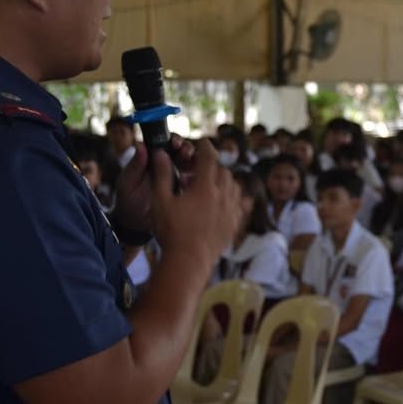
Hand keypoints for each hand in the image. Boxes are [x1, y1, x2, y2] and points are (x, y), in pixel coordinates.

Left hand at [116, 137, 194, 236]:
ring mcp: (178, 179)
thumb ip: (134, 165)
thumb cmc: (128, 202)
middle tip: (186, 154)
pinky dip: (198, 179)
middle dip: (187, 148)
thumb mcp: (127, 183)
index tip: (175, 143)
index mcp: (153, 159)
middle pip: (182, 150)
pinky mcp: (186, 192)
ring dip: (195, 162)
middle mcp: (167, 166)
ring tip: (191, 167)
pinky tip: (193, 183)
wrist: (135, 227)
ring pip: (192, 164)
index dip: (173, 140)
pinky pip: (196, 182)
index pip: (166, 143)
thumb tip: (140, 144)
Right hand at [149, 138, 241, 267]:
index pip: (208, 158)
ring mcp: (231, 211)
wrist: (189, 262)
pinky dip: (237, 199)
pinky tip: (229, 202)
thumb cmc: (172, 232)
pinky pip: (242, 206)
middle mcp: (222, 196)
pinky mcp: (234, 225)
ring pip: (235, 187)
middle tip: (200, 169)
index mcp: (205, 187)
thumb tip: (160, 153)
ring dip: (224, 181)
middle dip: (213, 166)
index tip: (203, 142)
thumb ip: (161, 174)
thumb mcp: (161, 201)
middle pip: (223, 171)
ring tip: (212, 185)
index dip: (205, 147)